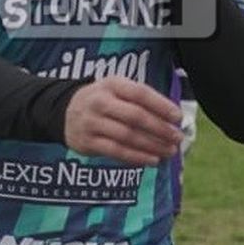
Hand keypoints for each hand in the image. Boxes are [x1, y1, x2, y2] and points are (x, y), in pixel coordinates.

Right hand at [64, 77, 183, 165]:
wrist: (64, 111)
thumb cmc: (103, 100)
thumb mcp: (117, 89)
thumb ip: (142, 99)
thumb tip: (172, 118)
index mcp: (112, 84)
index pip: (140, 93)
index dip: (161, 106)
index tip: (178, 117)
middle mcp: (100, 102)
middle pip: (135, 117)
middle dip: (160, 129)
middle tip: (177, 138)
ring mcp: (92, 123)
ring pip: (127, 137)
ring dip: (152, 146)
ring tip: (168, 152)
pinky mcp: (88, 142)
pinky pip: (116, 151)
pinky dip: (136, 157)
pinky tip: (152, 160)